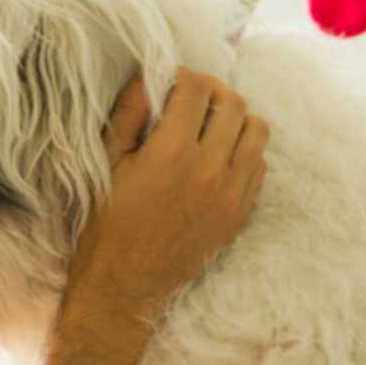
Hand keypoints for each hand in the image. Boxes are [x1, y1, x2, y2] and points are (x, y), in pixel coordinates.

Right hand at [64, 69, 268, 326]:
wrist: (124, 287)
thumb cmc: (106, 225)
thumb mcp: (106, 164)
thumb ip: (129, 114)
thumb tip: (150, 78)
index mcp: (171, 153)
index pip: (197, 88)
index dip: (183, 77)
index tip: (170, 85)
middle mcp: (209, 170)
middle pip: (233, 103)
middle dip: (212, 93)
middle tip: (191, 101)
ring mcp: (231, 194)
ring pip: (257, 130)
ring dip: (235, 119)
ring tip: (210, 127)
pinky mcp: (240, 214)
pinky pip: (259, 165)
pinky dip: (243, 152)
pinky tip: (218, 159)